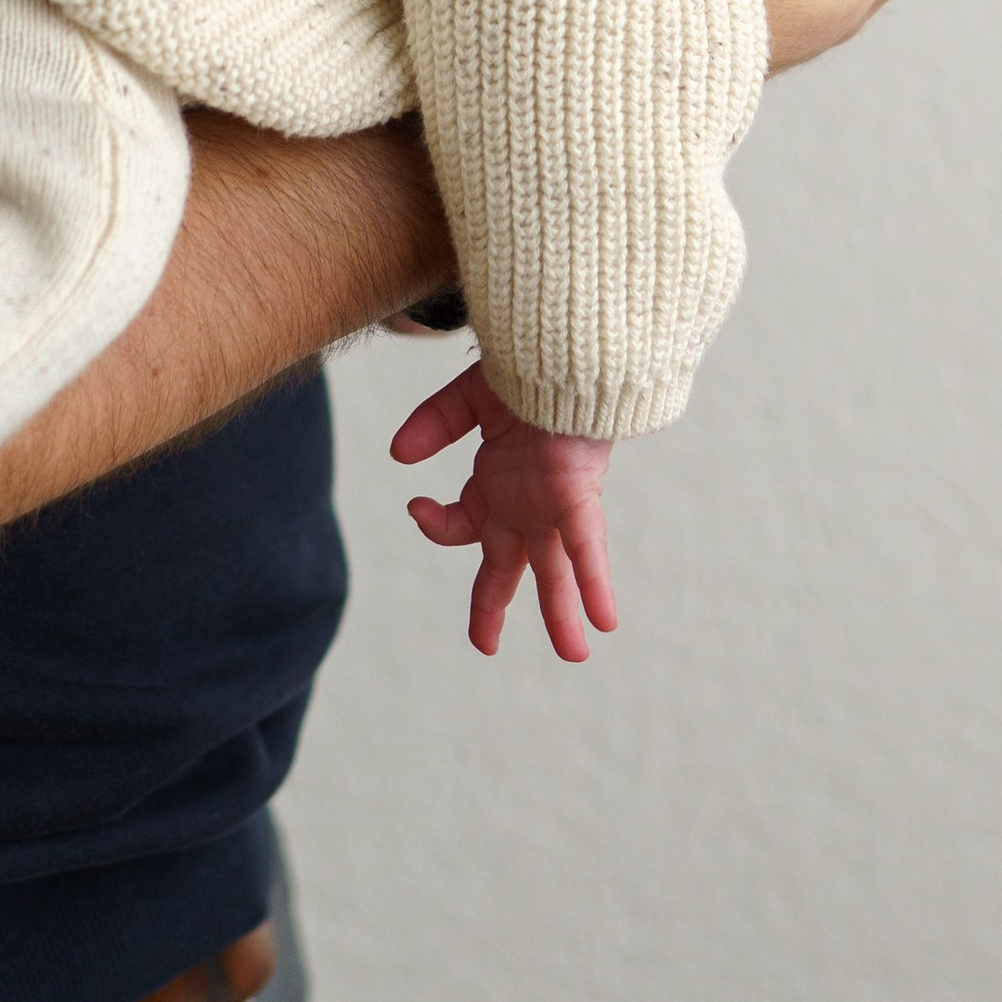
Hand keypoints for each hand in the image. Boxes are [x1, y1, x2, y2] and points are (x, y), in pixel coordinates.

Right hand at [389, 358, 617, 659]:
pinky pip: (586, 548)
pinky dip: (593, 585)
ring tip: (575, 653)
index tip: (418, 505)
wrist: (565, 348)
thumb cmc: (526, 370)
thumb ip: (434, 423)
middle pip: (507, 568)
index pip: (457, 527)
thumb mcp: (469, 399)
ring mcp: (552, 505)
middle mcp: (524, 504)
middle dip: (493, 609)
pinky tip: (604, 621)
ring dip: (562, 615)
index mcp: (495, 487)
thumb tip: (398, 455)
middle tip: (485, 646)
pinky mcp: (578, 495)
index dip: (436, 526)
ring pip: (556, 572)